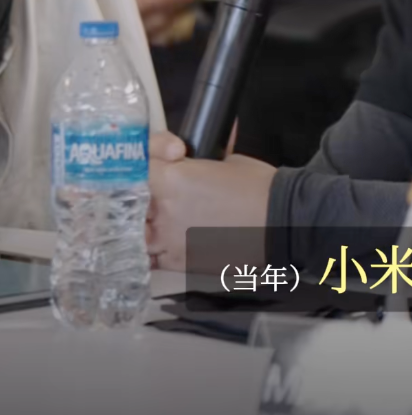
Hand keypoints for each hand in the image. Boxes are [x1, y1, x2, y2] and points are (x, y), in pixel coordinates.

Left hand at [146, 132, 274, 269]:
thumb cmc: (257, 186)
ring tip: (151, 217)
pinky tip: (160, 241)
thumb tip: (187, 152)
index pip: (136, 164)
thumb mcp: (223, 160)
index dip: (145, 159)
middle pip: (128, 200)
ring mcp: (168, 240)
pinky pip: (151, 257)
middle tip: (145, 188)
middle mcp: (163, 211)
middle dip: (136, 192)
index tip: (159, 160)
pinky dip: (151, 250)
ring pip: (134, 232)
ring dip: (140, 223)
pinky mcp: (179, 262)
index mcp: (172, 180)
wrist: (280, 222)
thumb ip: (194, 160)